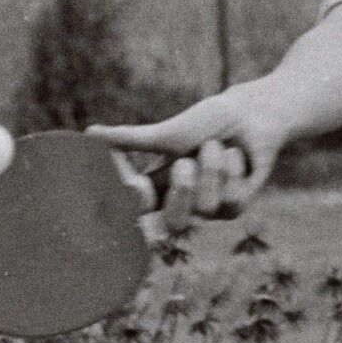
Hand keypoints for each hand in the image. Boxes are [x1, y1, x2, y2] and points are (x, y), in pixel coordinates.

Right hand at [87, 80, 285, 223]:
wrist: (252, 116)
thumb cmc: (208, 121)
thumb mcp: (168, 132)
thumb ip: (132, 140)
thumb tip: (89, 134)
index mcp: (157, 186)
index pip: (135, 209)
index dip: (135, 208)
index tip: (138, 186)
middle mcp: (180, 202)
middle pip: (173, 226)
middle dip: (181, 194)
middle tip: (185, 164)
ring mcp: (208, 208)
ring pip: (206, 207)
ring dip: (211, 168)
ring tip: (216, 145)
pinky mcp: (234, 207)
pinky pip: (231, 199)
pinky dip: (232, 168)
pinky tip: (236, 155)